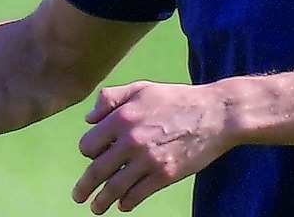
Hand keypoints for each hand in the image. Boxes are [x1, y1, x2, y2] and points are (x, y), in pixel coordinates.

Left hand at [72, 81, 231, 213]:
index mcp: (122, 117)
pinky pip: (137, 195)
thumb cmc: (177, 99)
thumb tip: (88, 119)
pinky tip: (123, 205)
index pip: (88, 145)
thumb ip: (110, 98)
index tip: (93, 156)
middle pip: (97, 171)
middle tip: (78, 196)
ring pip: (114, 188)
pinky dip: (126, 203)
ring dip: (102, 201)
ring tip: (96, 208)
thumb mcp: (142, 88)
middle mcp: (131, 140)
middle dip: (84, 187)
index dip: (88, 152)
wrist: (215, 114)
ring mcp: (148, 160)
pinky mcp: (164, 175)